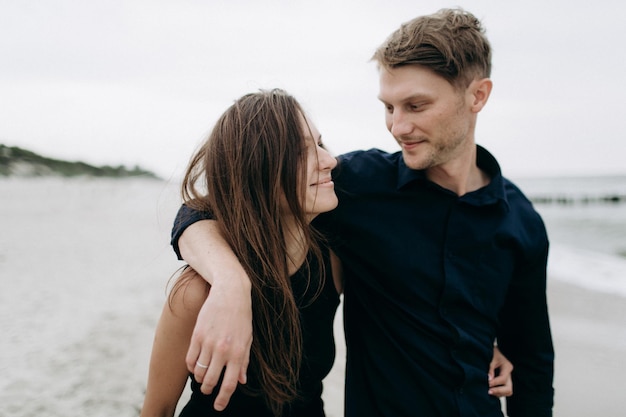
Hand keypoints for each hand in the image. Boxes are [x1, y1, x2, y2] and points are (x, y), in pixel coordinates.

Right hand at [186, 280, 252, 410]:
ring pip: (199, 372)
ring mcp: (208, 343)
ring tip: (203, 377)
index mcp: (238, 353)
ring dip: (200, 378)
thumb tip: (241, 381)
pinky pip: (190, 359)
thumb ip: (243, 361)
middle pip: (211, 381)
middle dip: (208, 390)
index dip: (223, 399)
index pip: (229, 384)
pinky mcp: (197, 335)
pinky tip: (195, 366)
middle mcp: (223, 350)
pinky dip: (192, 367)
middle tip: (208, 390)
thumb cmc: (242, 317)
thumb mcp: (247, 339)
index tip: (219, 407)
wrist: (230, 293)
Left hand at [488, 345, 512, 396]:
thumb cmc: (491, 351)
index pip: (503, 379)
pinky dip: (496, 392)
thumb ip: (490, 368)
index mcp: (507, 367)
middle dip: (499, 391)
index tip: (486, 383)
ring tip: (487, 391)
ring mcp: (507, 379)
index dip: (494, 382)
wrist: (492, 349)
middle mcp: (509, 375)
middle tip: (488, 391)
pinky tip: (488, 390)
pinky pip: (503, 391)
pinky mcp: (502, 382)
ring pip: (507, 392)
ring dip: (498, 393)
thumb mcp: (491, 357)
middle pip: (509, 389)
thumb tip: (489, 380)